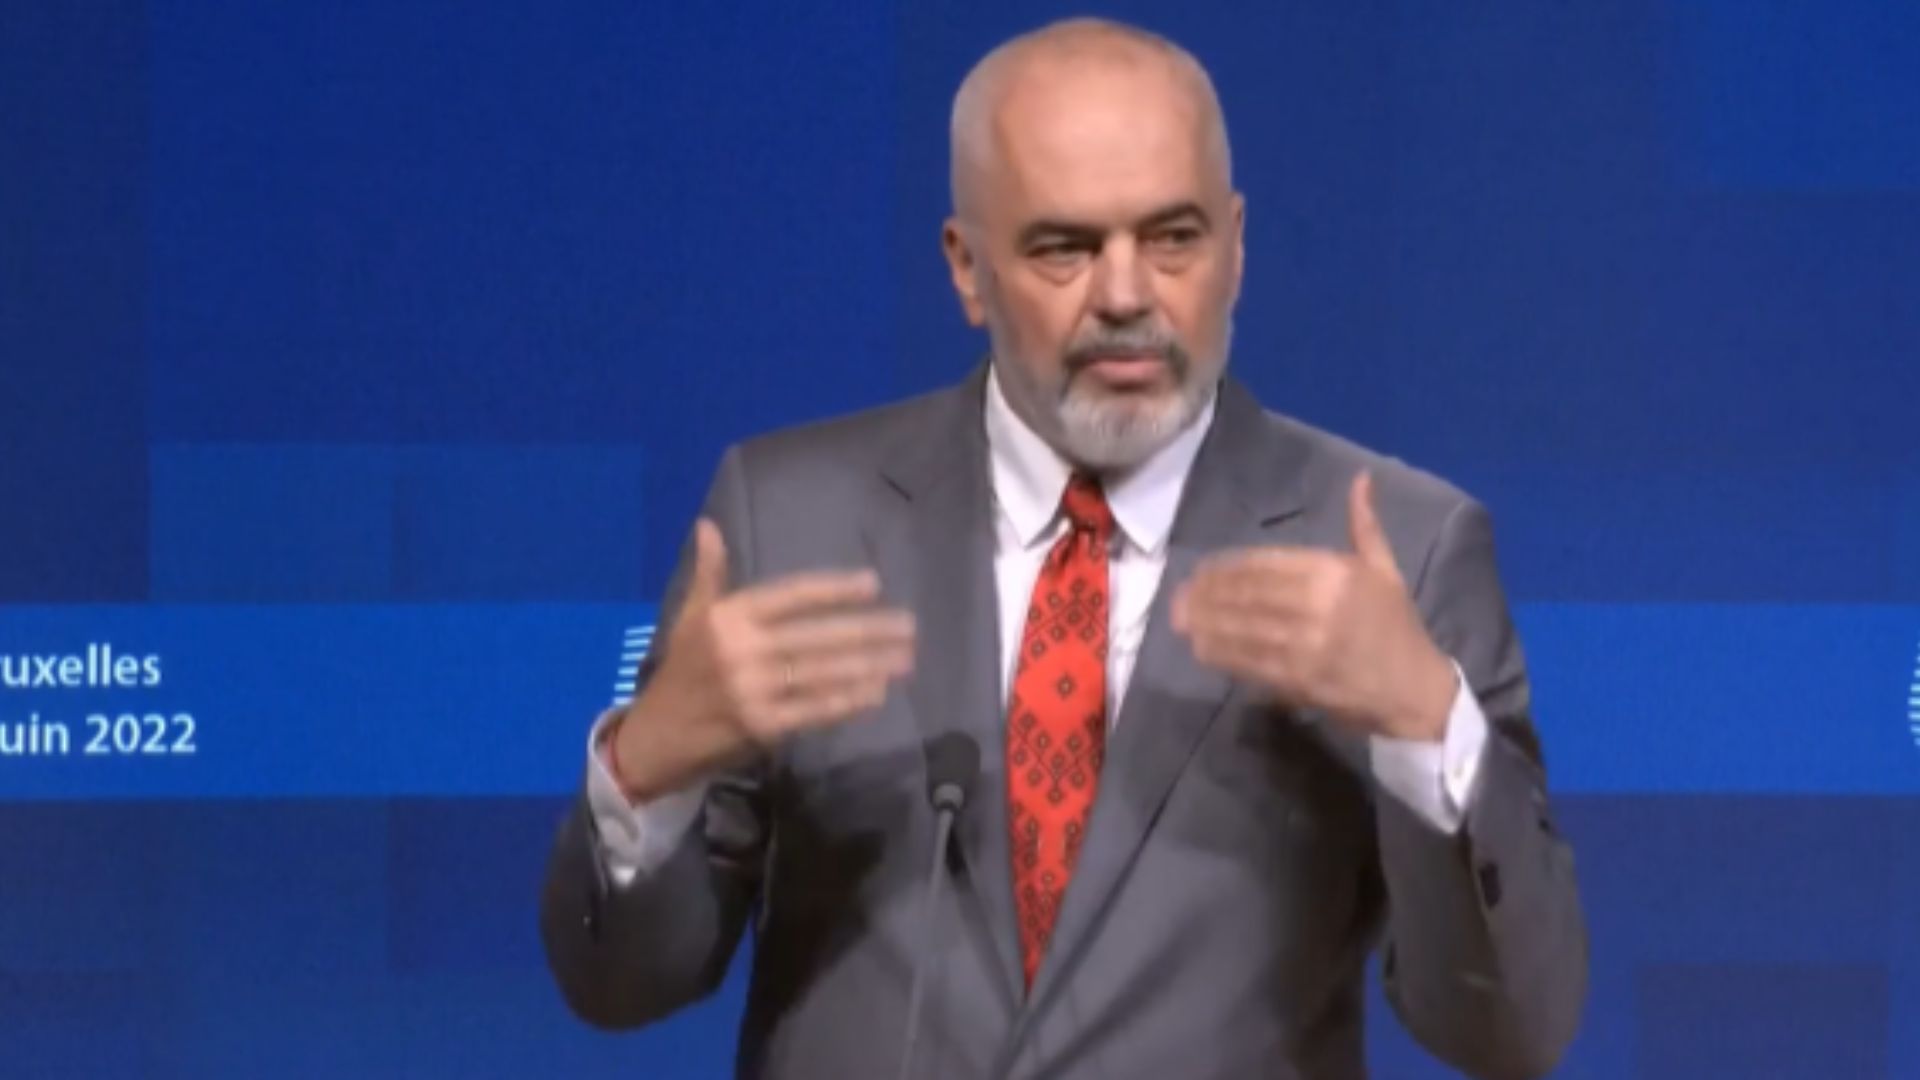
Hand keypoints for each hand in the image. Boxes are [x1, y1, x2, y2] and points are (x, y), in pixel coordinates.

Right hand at [612, 518, 915, 796]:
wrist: (656, 738)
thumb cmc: (681, 672)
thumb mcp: (689, 617)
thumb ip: (710, 573)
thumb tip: (708, 525)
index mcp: (727, 617)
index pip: (791, 595)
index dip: (833, 589)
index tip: (873, 584)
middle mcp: (741, 649)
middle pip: (816, 636)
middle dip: (868, 631)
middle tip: (909, 626)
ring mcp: (753, 690)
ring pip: (822, 673)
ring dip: (869, 666)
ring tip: (906, 658)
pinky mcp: (762, 726)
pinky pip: (814, 709)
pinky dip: (847, 700)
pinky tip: (877, 692)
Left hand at [1170, 472, 1455, 740]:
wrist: (1414, 690)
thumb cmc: (1397, 626)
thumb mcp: (1385, 569)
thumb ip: (1365, 524)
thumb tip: (1360, 478)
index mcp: (1335, 571)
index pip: (1265, 564)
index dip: (1226, 568)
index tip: (1201, 572)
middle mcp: (1318, 604)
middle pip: (1246, 594)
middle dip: (1206, 595)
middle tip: (1178, 596)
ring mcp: (1306, 644)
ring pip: (1241, 628)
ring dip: (1205, 623)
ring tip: (1179, 618)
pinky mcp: (1298, 679)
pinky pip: (1250, 662)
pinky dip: (1222, 653)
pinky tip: (1201, 647)